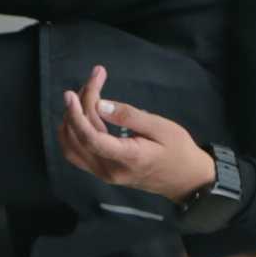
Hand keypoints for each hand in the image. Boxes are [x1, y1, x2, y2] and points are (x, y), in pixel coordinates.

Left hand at [56, 66, 215, 202]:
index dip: (76, 116)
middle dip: (80, 105)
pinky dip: (73, 131)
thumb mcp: (161, 127)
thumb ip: (130, 116)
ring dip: (72, 118)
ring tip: (87, 92)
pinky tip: (81, 113)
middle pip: (79, 137)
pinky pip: (76, 153)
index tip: (70, 94)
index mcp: (127, 158)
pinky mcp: (102, 172)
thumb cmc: (178, 149)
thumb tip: (101, 104)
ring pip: (72, 146)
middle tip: (95, 77)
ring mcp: (103, 174)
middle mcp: (109, 170)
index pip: (91, 139)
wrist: (185, 179)